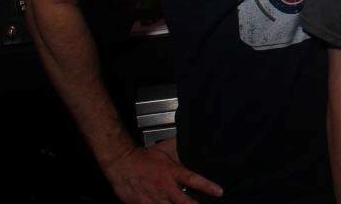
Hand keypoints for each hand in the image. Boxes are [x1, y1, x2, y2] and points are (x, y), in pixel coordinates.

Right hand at [102, 139, 223, 202]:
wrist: (121, 163)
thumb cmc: (143, 156)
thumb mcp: (165, 149)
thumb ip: (180, 151)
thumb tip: (193, 143)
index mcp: (172, 172)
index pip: (193, 180)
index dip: (208, 187)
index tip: (219, 192)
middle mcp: (165, 188)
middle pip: (184, 202)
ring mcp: (153, 199)